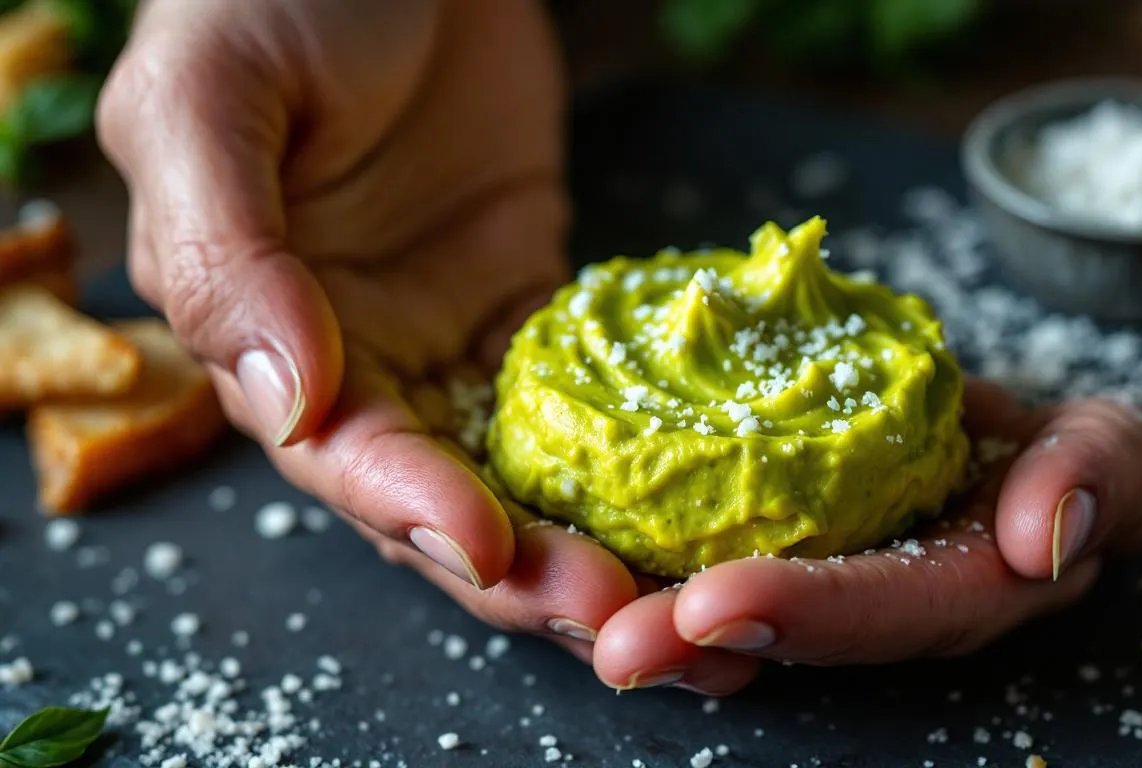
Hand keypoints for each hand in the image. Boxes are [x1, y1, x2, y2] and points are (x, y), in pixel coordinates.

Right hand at [96, 0, 637, 654]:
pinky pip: (588, 399)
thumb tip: (283, 391)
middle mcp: (360, 360)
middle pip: (443, 497)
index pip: (341, 455)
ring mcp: (453, 337)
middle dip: (522, 568)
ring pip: (523, 471)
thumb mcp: (214, 102)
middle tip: (616, 617)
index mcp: (267, 337)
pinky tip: (696, 499)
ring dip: (590, 538)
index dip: (410, 510)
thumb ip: (226, 248)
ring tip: (676, 593)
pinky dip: (636, 454)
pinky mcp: (531, 304)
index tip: (487, 548)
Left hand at [590, 381, 1141, 693]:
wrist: (975, 426)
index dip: (811, 614)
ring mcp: (803, 574)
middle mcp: (864, 603)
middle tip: (612, 637)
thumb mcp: (1111, 448)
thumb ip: (1100, 475)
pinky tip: (554, 541)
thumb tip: (1041, 538)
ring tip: (562, 599)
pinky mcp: (747, 529)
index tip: (718, 603)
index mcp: (948, 590)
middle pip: (777, 629)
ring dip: (636, 607)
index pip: (885, 610)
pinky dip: (619, 545)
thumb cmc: (1055, 450)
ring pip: (711, 601)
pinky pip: (680, 540)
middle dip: (690, 636)